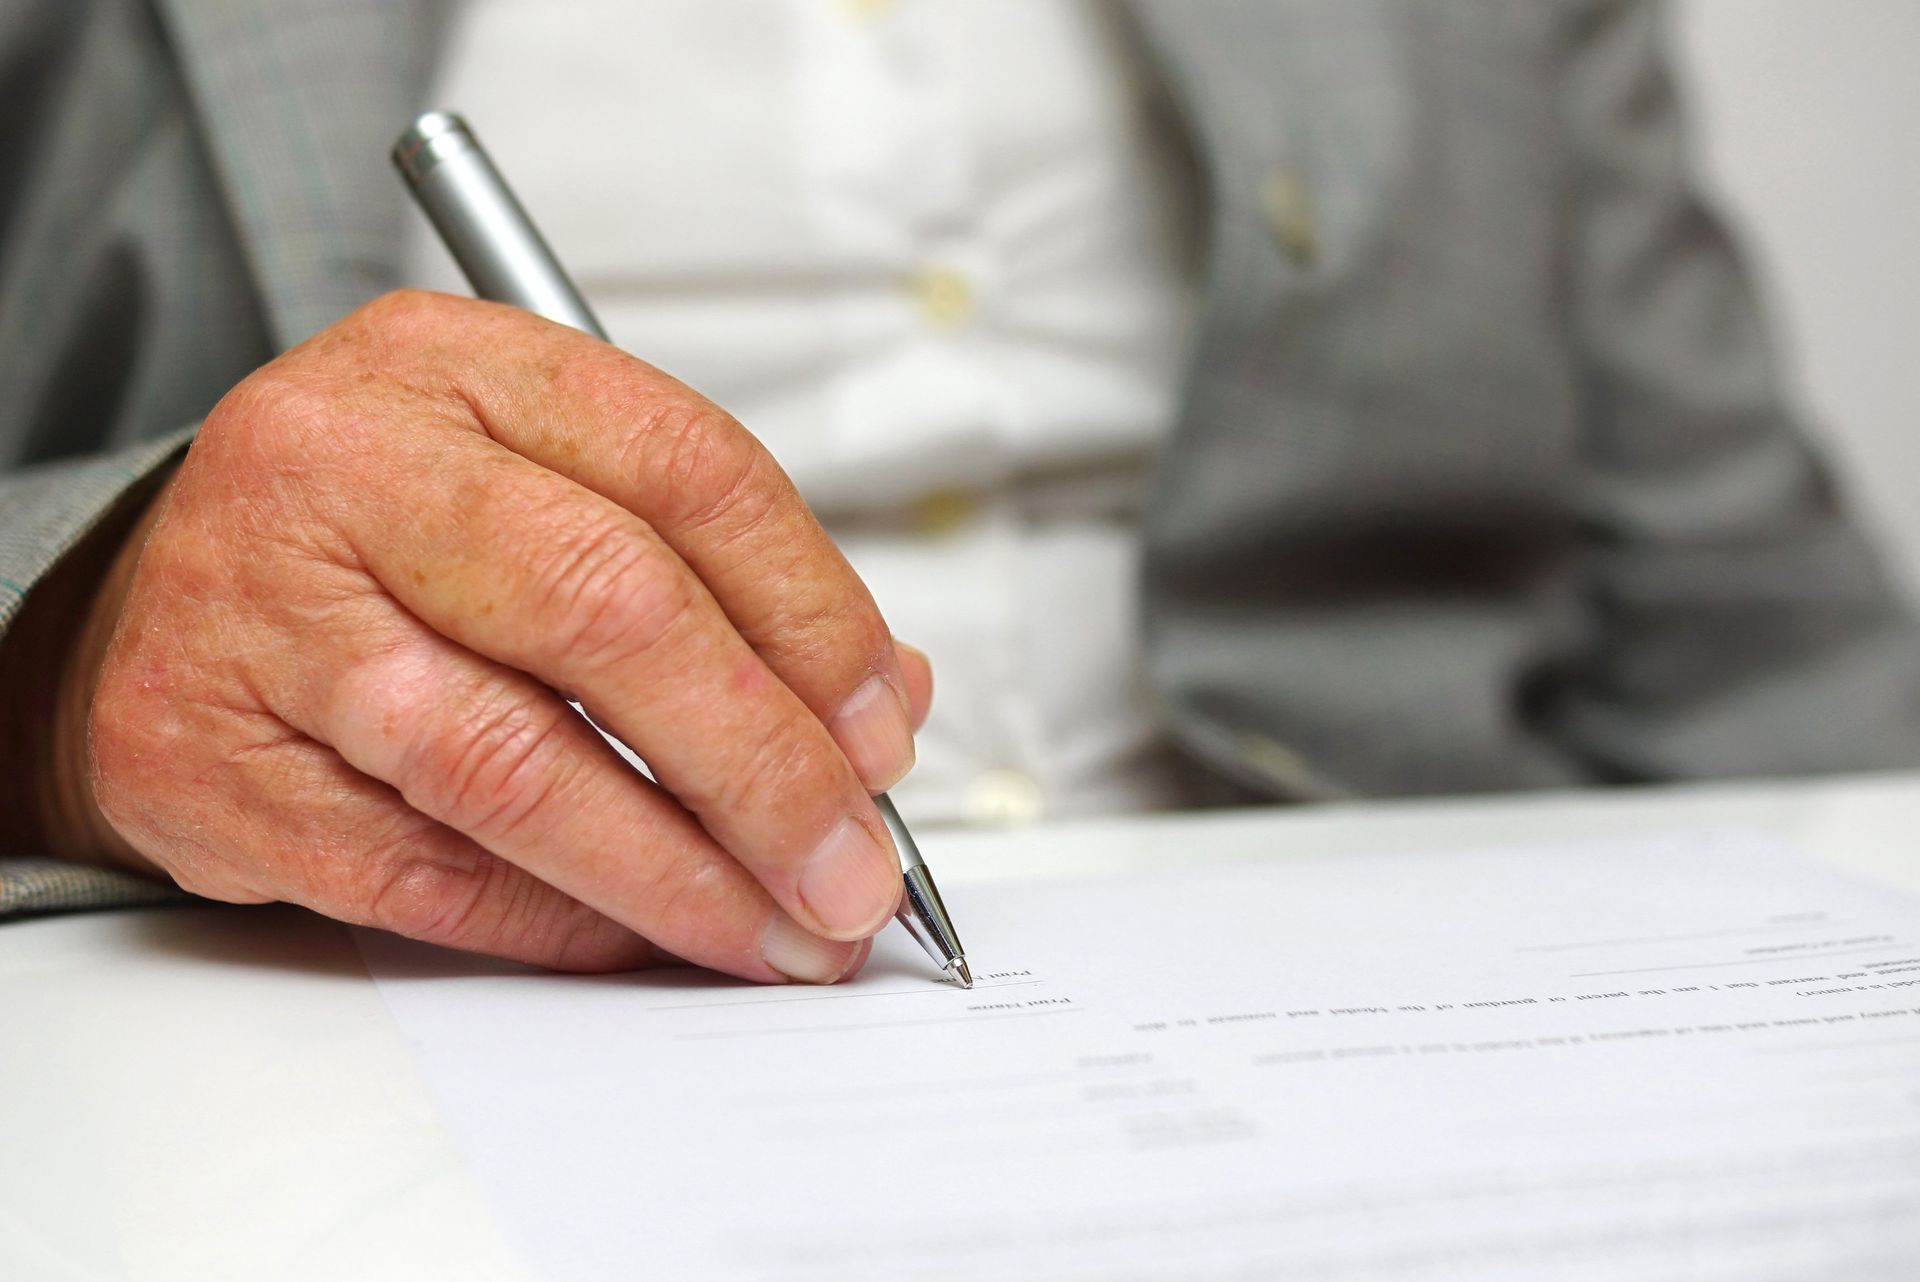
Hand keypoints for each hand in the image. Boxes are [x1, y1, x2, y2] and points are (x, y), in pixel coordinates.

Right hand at [56, 290, 932, 981]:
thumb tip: (882, 703)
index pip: (689, 470)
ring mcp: (262, 616)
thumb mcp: (538, 482)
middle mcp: (345, 465)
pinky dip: (565, 922)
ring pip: (516, 765)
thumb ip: (713, 573)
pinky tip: (647, 936)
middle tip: (852, 863)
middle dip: (766, 766)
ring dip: (681, 875)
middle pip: (611, 612)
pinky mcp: (207, 762)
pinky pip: (429, 872)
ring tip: (781, 929)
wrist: (142, 606)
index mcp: (452, 362)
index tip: (882, 729)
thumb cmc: (373, 543)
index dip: (815, 616)